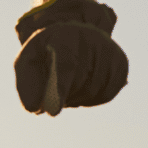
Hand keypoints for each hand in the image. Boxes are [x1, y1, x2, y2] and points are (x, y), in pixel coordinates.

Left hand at [14, 0, 127, 114]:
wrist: (72, 36)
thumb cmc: (45, 51)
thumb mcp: (27, 60)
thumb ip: (26, 83)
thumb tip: (36, 107)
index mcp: (65, 35)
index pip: (67, 64)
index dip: (61, 89)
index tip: (54, 111)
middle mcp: (92, 38)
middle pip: (80, 82)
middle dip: (64, 96)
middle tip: (53, 96)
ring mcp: (110, 50)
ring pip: (94, 90)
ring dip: (76, 99)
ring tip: (66, 90)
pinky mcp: (121, 63)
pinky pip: (107, 94)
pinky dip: (91, 100)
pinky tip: (81, 91)